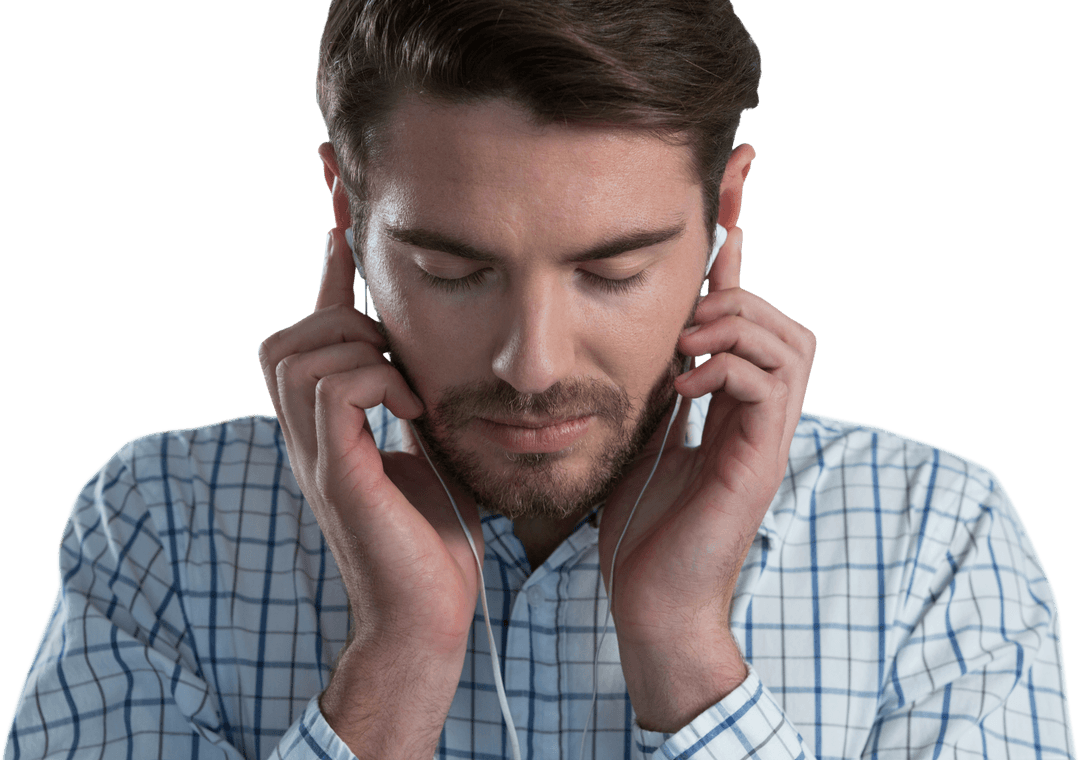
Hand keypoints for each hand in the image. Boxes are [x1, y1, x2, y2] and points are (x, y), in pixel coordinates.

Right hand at [258, 228, 483, 657]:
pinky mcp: (336, 473)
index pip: (316, 329)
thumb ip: (418, 393)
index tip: (339, 196)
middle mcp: (311, 435)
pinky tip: (413, 409)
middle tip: (392, 341)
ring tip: (405, 383)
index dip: (328, 260)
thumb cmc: (435, 537)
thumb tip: (431, 351)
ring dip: (360, 351)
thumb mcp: (432, 444)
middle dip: (336, 315)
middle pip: (285, 337)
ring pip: (300, 352)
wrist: (428, 614)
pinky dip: (377, 381)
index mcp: (332, 425)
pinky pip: (334, 387)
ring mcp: (316, 454)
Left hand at [597, 226, 814, 720]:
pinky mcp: (761, 461)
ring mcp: (766, 438)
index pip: (742, 314)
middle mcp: (757, 415)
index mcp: (727, 404)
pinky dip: (730, 368)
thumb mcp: (635, 436)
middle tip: (688, 315)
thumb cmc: (639, 527)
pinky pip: (770, 386)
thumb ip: (648, 385)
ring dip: (736, 326)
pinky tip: (686, 385)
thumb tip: (636, 333)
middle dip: (739, 294)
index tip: (738, 173)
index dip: (739, 242)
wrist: (650, 602)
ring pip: (788, 343)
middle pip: (783, 322)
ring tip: (686, 346)